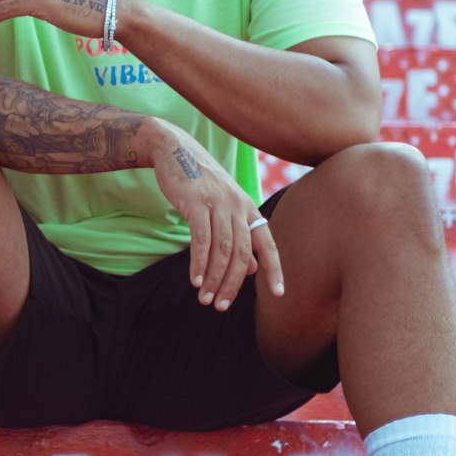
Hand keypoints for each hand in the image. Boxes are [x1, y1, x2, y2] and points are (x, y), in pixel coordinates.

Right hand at [145, 121, 284, 309]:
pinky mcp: (196, 202)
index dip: (274, 269)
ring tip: (205, 298)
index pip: (267, 244)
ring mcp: (218, 203)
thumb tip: (253, 269)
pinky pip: (201, 239)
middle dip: (233, 284)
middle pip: (243, 253)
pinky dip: (199, 262)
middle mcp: (238, 206)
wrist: (175, 150)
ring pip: (222, 250)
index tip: (279, 294)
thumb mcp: (224, 208)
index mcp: (249, 209)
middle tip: (221, 306)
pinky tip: (195, 279)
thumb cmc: (200, 183)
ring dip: (214, 278)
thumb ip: (239, 237)